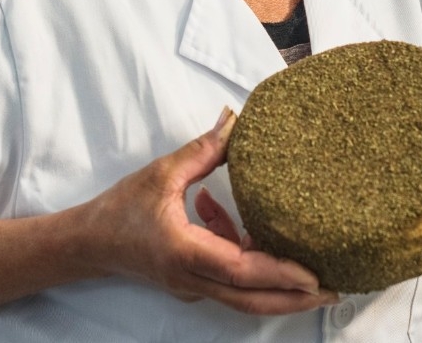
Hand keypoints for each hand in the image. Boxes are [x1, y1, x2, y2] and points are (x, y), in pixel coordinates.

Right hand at [81, 108, 337, 314]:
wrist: (89, 243)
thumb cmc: (120, 210)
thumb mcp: (160, 174)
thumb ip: (201, 151)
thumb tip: (233, 121)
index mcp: (185, 253)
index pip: (241, 269)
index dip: (279, 273)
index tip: (313, 275)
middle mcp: (192, 278)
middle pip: (252, 300)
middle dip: (294, 298)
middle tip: (332, 287)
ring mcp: (192, 286)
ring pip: (244, 296)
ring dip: (276, 284)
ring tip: (308, 267)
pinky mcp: (192, 283)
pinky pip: (228, 281)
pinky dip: (243, 259)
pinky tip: (233, 224)